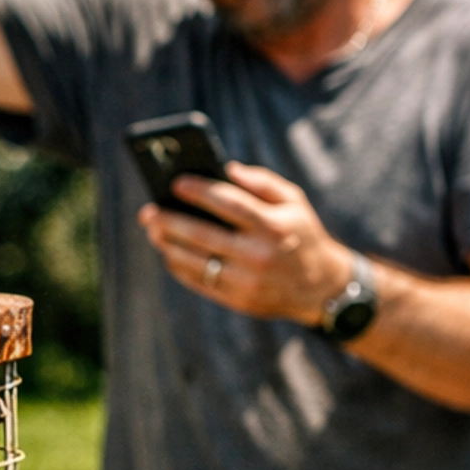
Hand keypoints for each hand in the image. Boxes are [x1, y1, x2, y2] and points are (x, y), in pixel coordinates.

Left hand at [139, 163, 355, 326]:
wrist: (321, 288)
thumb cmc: (301, 235)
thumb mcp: (294, 202)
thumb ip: (262, 182)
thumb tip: (225, 169)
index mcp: (272, 226)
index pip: (227, 203)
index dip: (198, 191)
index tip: (176, 183)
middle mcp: (258, 254)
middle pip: (202, 234)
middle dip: (169, 221)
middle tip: (148, 211)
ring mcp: (247, 281)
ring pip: (194, 261)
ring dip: (168, 245)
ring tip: (154, 231)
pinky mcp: (238, 300)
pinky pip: (199, 282)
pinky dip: (179, 266)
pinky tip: (170, 252)